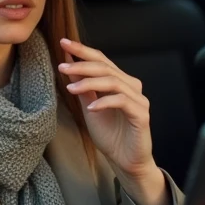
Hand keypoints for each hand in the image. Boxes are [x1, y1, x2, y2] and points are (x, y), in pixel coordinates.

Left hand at [58, 38, 157, 186]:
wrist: (126, 161)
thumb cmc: (110, 135)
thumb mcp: (90, 107)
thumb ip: (83, 87)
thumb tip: (68, 65)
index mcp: (120, 81)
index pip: (101, 60)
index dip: (82, 50)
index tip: (63, 42)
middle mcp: (131, 86)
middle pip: (105, 68)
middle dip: (82, 65)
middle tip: (62, 66)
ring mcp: (138, 99)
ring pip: (113, 82)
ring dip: (89, 83)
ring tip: (70, 88)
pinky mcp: (142, 114)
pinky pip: (122, 101)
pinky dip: (104, 102)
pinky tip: (91, 108)